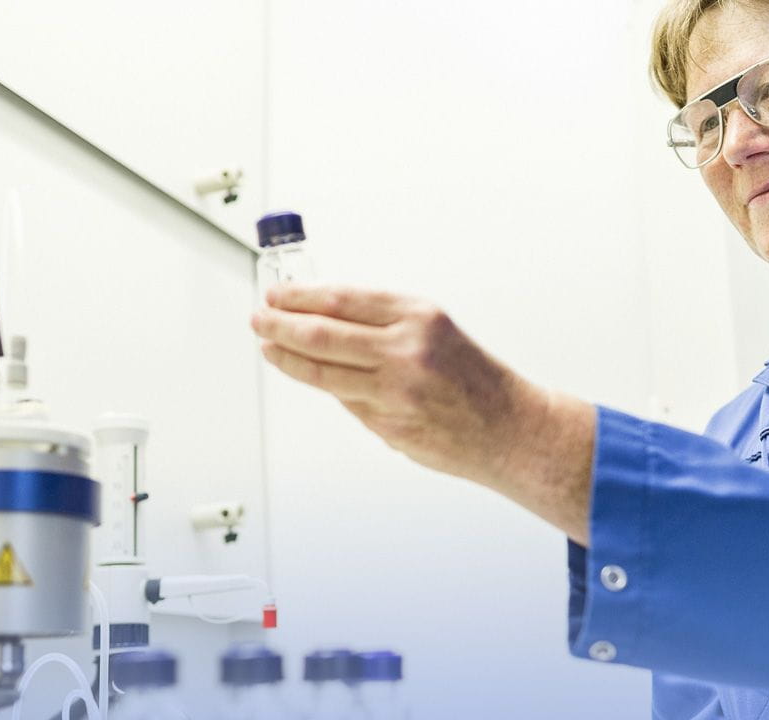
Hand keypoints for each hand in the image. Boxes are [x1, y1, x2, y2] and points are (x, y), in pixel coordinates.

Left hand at [250, 286, 594, 541]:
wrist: (509, 427)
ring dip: (288, 359)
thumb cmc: (474, 378)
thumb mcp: (435, 331)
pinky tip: (314, 378)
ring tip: (270, 348)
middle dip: (280, 326)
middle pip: (321, 334)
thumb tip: (323, 320)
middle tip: (259, 320)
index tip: (276, 295)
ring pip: (323, 373)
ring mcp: (396, 392)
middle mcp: (406, 350)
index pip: (341, 299)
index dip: (299, 296)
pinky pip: (346, 403)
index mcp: (418, 316)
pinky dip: (329, 390)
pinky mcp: (390, 426)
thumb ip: (383, 326)